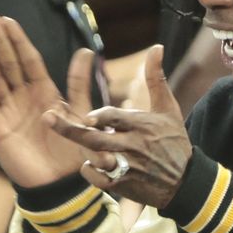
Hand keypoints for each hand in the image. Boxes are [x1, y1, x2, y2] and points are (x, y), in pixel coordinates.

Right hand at [0, 12, 93, 187]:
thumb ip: (78, 82)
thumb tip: (85, 50)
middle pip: (8, 63)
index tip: (7, 20)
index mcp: (44, 92)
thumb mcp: (80, 112)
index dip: (18, 40)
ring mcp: (9, 110)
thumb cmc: (74, 150)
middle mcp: (24, 97)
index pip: (28, 60)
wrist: (62, 183)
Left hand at [46, 45, 191, 208]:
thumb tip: (156, 47)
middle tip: (47, 118)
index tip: (87, 117)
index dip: (100, 117)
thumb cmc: (174, 142)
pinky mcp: (122, 185)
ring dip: (80, 150)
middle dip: (70, 130)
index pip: (115, 119)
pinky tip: (91, 162)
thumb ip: (156, 78)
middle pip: (96, 139)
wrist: (185, 182)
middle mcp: (132, 146)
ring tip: (67, 139)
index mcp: (141, 126)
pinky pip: (95, 177)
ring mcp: (126, 167)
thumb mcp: (168, 109)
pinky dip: (89, 170)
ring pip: (94, 158)